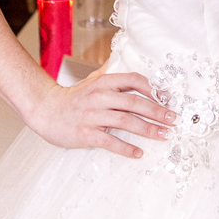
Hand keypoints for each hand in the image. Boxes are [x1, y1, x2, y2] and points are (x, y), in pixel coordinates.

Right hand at [28, 69, 174, 158]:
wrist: (46, 110)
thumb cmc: (74, 98)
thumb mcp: (93, 81)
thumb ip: (113, 75)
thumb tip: (133, 65)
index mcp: (104, 82)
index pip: (134, 80)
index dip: (152, 89)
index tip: (167, 98)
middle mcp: (100, 97)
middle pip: (134, 103)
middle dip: (157, 111)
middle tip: (173, 120)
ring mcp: (92, 116)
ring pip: (126, 122)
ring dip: (148, 129)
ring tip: (163, 135)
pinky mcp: (86, 134)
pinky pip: (110, 141)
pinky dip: (126, 148)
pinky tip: (138, 153)